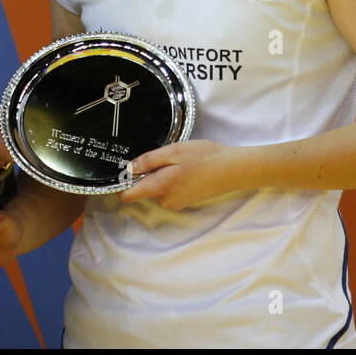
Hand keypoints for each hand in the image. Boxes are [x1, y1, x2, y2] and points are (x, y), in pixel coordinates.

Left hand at [119, 140, 243, 210]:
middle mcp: (166, 200)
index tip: (122, 170)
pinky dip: (175, 179)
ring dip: (164, 175)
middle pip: (144, 189)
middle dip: (149, 174)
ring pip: (159, 188)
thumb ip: (149, 161)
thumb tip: (128, 169)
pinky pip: (171, 190)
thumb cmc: (204, 157)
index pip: (129, 195)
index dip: (122, 183)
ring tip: (181, 162)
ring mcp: (177, 203)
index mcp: (160, 187)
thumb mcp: (174, 151)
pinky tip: (188, 169)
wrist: (233, 170)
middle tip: (164, 157)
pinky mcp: (187, 201)